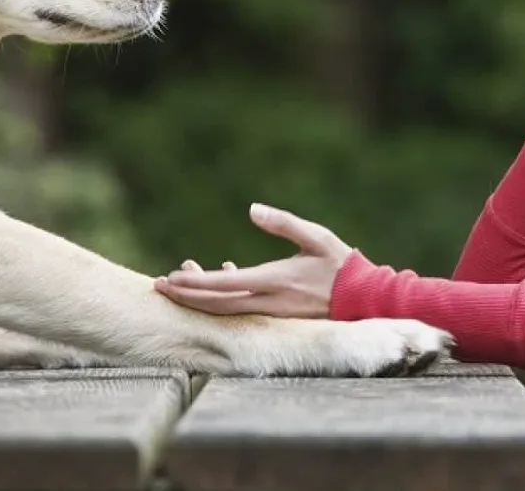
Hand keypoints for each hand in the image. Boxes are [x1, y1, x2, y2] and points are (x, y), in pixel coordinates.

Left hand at [153, 203, 352, 318]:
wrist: (365, 299)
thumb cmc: (341, 264)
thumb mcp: (316, 236)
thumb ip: (284, 223)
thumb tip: (253, 209)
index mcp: (276, 280)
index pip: (225, 285)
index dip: (195, 284)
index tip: (170, 278)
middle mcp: (270, 302)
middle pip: (217, 305)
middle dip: (186, 296)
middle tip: (159, 286)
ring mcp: (273, 313)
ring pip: (227, 310)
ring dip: (201, 298)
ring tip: (180, 284)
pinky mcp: (278, 316)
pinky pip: (243, 309)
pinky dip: (225, 297)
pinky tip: (222, 276)